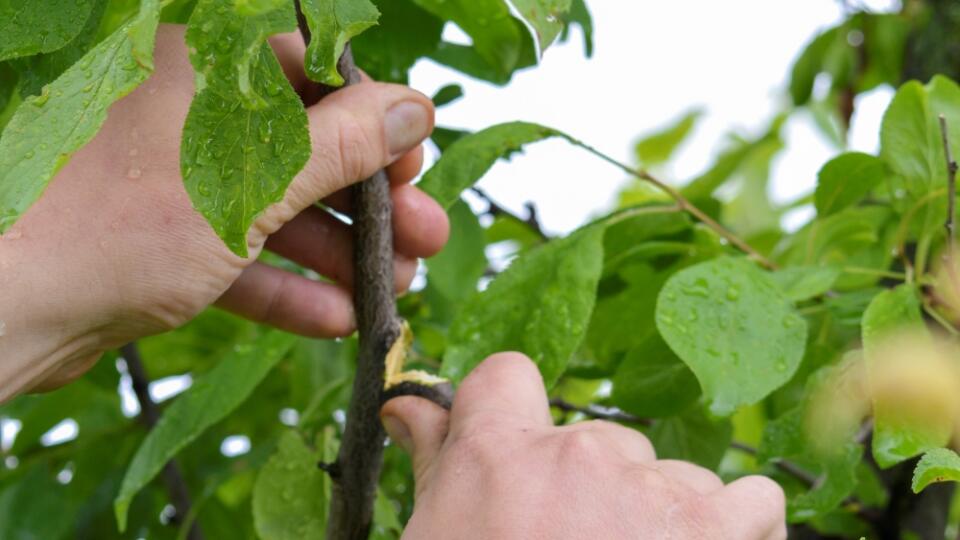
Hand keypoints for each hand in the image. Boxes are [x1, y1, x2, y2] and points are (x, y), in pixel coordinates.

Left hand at [0, 25, 447, 397]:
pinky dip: (285, 284)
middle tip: (426, 236)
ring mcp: (173, 179)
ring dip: (339, 250)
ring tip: (396, 289)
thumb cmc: (125, 220)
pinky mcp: (160, 238)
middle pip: (303, 146)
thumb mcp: (254, 178)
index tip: (412, 160)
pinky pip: (236, 252)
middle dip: (370, 199)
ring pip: (275, 206)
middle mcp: (187, 114)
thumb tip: (413, 109)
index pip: (308, 70)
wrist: (10, 308)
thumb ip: (342, 141)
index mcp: (200, 67)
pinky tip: (337, 318)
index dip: (372, 115)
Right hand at [381, 353, 786, 539]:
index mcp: (497, 454)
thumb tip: (404, 407)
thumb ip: (435, 464)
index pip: (505, 376)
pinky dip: (738, 530)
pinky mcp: (717, 529)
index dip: (509, 411)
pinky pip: (752, 501)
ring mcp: (651, 490)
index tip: (517, 459)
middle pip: (595, 442)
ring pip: (667, 475)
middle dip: (589, 493)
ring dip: (657, 519)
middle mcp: (576, 454)